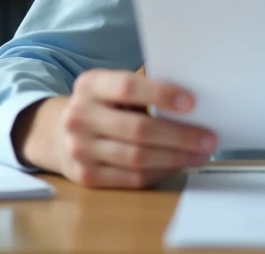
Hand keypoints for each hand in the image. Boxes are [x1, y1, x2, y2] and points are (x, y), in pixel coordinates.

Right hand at [13, 68, 217, 188]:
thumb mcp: (110, 87)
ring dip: (176, 157)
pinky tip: (177, 165)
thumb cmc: (100, 105)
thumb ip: (142, 89)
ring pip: (138, 158)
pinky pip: (132, 179)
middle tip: (208, 138)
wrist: (56, 133)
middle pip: (138, 130)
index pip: (128, 87)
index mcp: (90, 85)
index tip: (192, 103)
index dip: (161, 94)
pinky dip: (160, 172)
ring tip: (200, 154)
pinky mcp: (86, 177)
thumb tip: (192, 104)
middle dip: (180, 136)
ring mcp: (79, 150)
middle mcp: (79, 117)